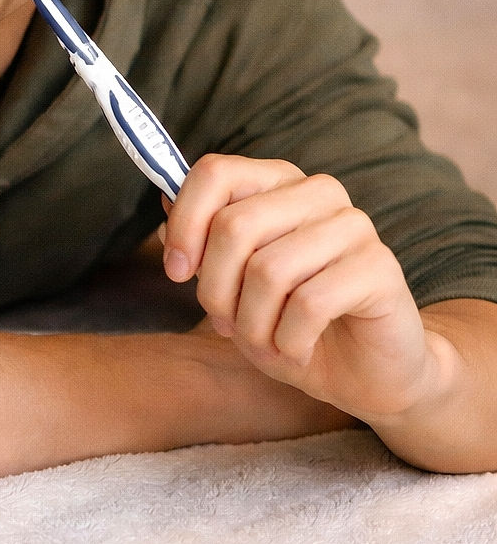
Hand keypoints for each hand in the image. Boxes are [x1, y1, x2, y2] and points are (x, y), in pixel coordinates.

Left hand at [159, 154, 432, 422]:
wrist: (363, 371)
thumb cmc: (288, 320)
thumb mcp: (232, 282)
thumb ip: (201, 241)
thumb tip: (164, 213)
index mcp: (277, 182)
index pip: (215, 173)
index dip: (185, 223)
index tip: (175, 271)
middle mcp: (318, 192)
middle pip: (233, 226)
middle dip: (215, 289)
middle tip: (225, 324)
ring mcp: (353, 225)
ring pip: (267, 270)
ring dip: (252, 325)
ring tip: (262, 343)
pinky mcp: (379, 267)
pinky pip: (309, 303)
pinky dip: (287, 341)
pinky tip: (294, 351)